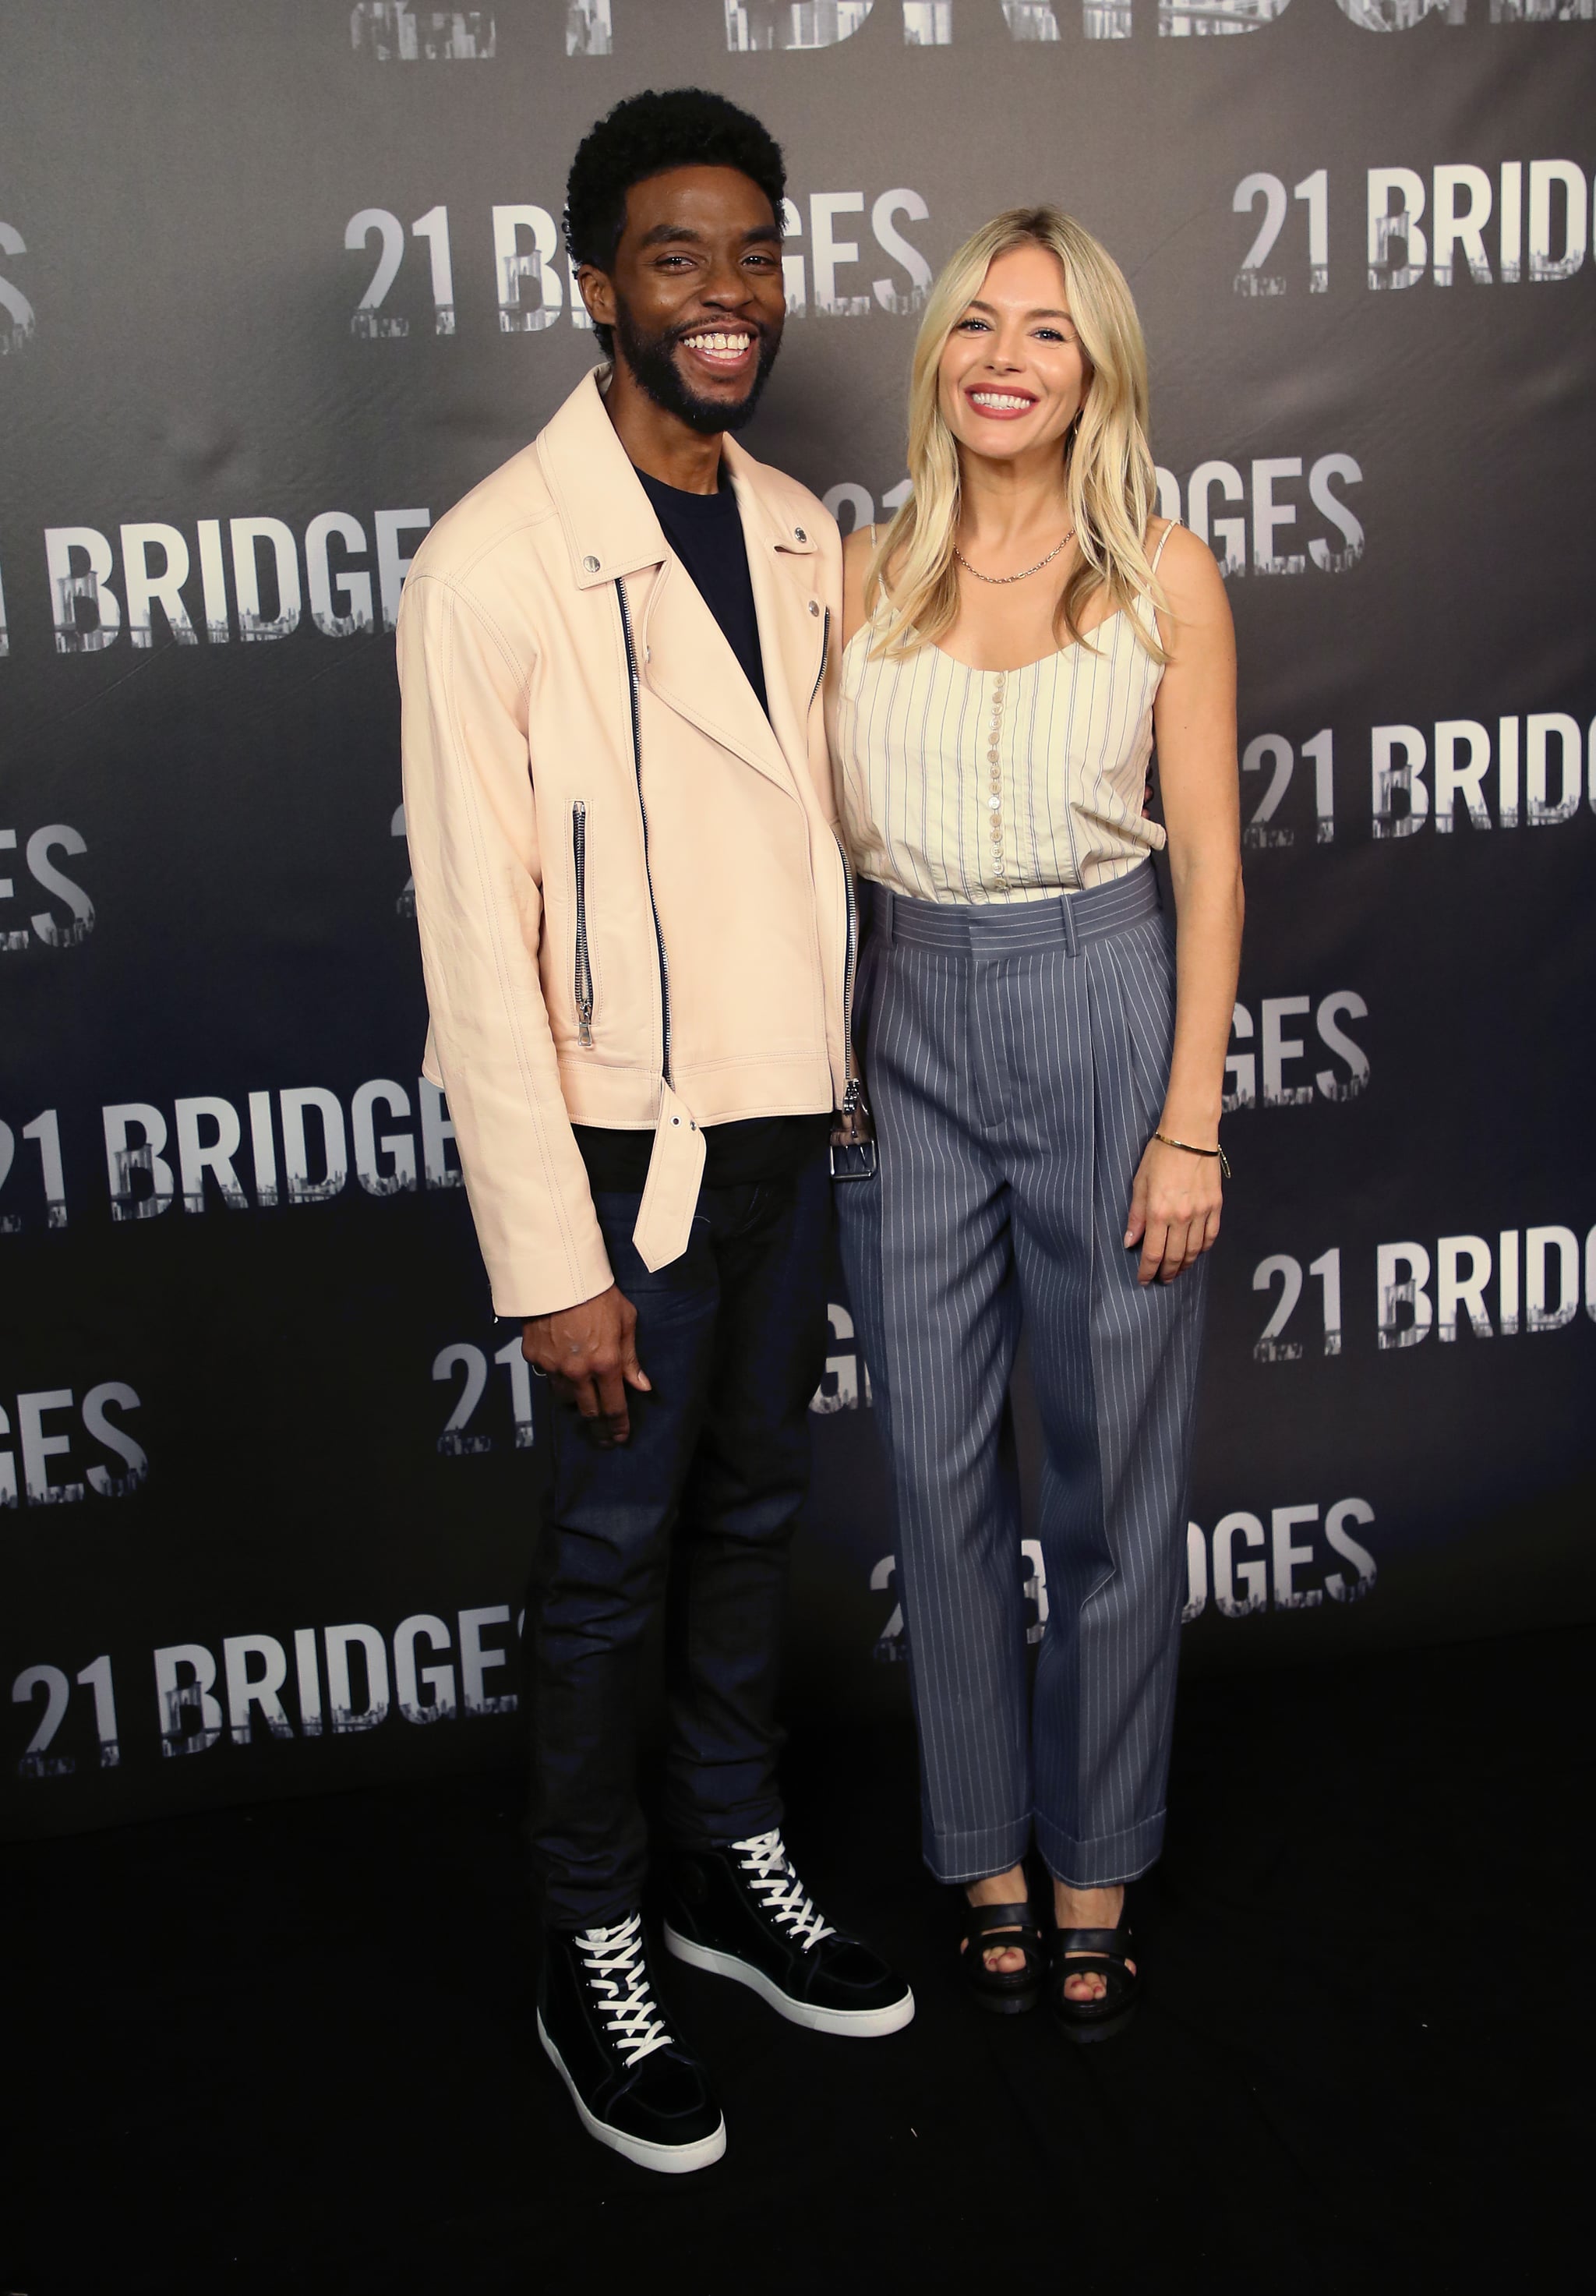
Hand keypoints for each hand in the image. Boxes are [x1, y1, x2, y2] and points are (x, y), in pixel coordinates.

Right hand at [522, 1284, 649, 1445]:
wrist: (558, 1274)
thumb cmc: (598, 1293)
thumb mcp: (626, 1321)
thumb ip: (631, 1359)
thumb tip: (642, 1386)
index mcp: (605, 1363)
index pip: (613, 1408)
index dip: (618, 1427)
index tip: (620, 1438)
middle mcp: (578, 1371)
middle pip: (588, 1411)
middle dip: (598, 1426)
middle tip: (604, 1435)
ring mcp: (552, 1366)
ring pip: (565, 1397)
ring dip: (577, 1399)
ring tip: (584, 1394)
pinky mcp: (533, 1356)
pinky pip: (546, 1376)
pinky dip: (556, 1375)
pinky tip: (562, 1364)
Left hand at [1124, 1133, 1222, 1285]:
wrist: (1191, 1135)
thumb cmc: (1160, 1155)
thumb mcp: (1140, 1183)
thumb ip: (1136, 1215)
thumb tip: (1130, 1241)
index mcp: (1158, 1212)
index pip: (1152, 1253)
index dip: (1147, 1271)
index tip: (1143, 1280)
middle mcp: (1181, 1217)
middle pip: (1175, 1257)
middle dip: (1166, 1272)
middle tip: (1161, 1279)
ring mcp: (1202, 1213)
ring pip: (1194, 1251)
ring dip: (1185, 1265)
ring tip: (1177, 1270)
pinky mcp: (1216, 1206)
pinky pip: (1210, 1236)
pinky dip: (1203, 1249)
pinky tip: (1196, 1253)